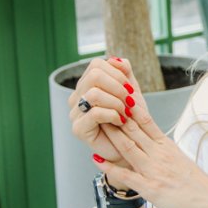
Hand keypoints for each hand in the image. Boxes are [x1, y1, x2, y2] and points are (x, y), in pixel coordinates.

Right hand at [69, 57, 144, 173]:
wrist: (132, 148)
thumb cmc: (131, 119)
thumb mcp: (131, 92)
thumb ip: (125, 73)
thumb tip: (117, 59)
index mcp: (87, 85)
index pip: (96, 65)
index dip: (117, 73)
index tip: (130, 88)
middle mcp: (78, 97)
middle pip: (94, 75)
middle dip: (118, 87)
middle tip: (129, 101)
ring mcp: (75, 113)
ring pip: (94, 93)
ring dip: (117, 102)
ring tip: (126, 113)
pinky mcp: (78, 129)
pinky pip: (95, 113)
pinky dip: (113, 115)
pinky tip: (121, 121)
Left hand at [92, 113, 207, 207]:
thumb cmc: (197, 184)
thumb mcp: (180, 160)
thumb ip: (165, 151)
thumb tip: (153, 144)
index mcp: (166, 146)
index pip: (146, 121)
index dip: (131, 108)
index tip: (119, 95)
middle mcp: (159, 154)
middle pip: (134, 130)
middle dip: (116, 116)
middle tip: (100, 102)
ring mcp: (154, 170)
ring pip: (128, 147)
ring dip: (112, 134)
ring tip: (97, 122)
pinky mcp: (151, 188)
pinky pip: (127, 175)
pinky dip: (110, 167)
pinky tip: (97, 160)